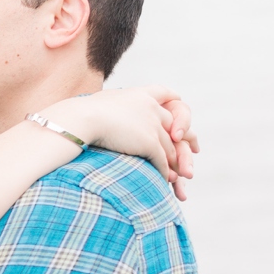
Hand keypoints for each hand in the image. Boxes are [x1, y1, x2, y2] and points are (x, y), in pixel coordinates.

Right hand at [49, 86, 198, 200]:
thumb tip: (98, 113)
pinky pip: (161, 160)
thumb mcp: (98, 104)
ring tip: (177, 175)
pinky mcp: (150, 142)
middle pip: (174, 125)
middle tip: (193, 149)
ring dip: (174, 162)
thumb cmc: (80, 115)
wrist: (81, 119)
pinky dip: (164, 171)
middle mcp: (151, 108)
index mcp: (139, 94)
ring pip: (169, 146)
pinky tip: (165, 181)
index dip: (175, 102)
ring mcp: (152, 125)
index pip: (165, 93)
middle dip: (185, 139)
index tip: (181, 111)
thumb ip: (109, 109)